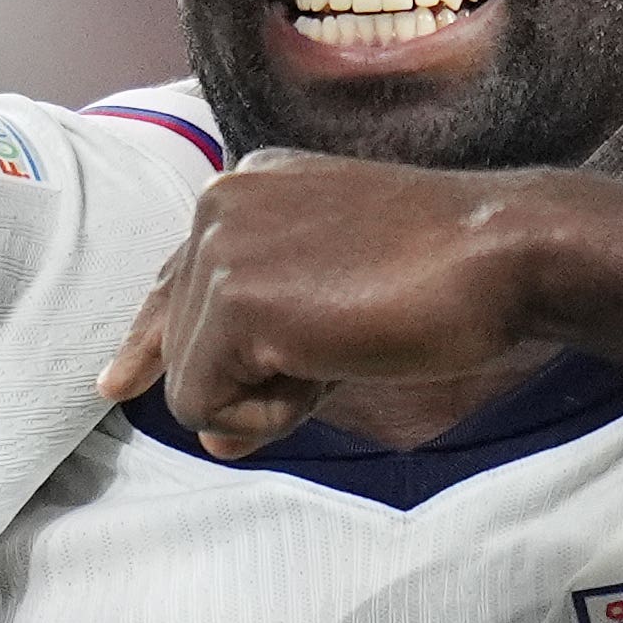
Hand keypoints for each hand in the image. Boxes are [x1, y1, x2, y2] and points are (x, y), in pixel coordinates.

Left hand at [99, 149, 563, 455]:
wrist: (501, 254)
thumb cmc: (445, 276)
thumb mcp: (332, 301)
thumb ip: (262, 353)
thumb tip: (209, 436)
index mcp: (246, 185)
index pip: (174, 279)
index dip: (154, 339)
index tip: (121, 379)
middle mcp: (218, 202)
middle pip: (181, 343)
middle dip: (253, 378)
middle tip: (339, 351)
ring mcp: (220, 246)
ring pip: (186, 381)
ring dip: (262, 400)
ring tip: (339, 354)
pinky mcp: (232, 300)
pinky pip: (201, 404)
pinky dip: (261, 417)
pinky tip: (321, 375)